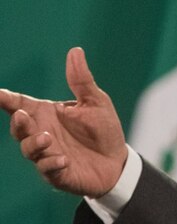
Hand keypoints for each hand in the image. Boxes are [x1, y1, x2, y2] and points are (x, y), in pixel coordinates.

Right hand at [0, 47, 127, 197]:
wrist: (118, 162)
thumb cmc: (103, 130)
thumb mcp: (95, 102)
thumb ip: (81, 80)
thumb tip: (76, 50)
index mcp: (47, 114)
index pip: (21, 104)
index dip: (6, 99)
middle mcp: (42, 133)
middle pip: (19, 128)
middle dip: (17, 122)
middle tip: (22, 115)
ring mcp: (47, 154)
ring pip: (29, 149)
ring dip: (34, 143)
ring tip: (47, 137)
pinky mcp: (58, 173)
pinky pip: (48, 170)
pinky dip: (51, 164)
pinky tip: (62, 159)